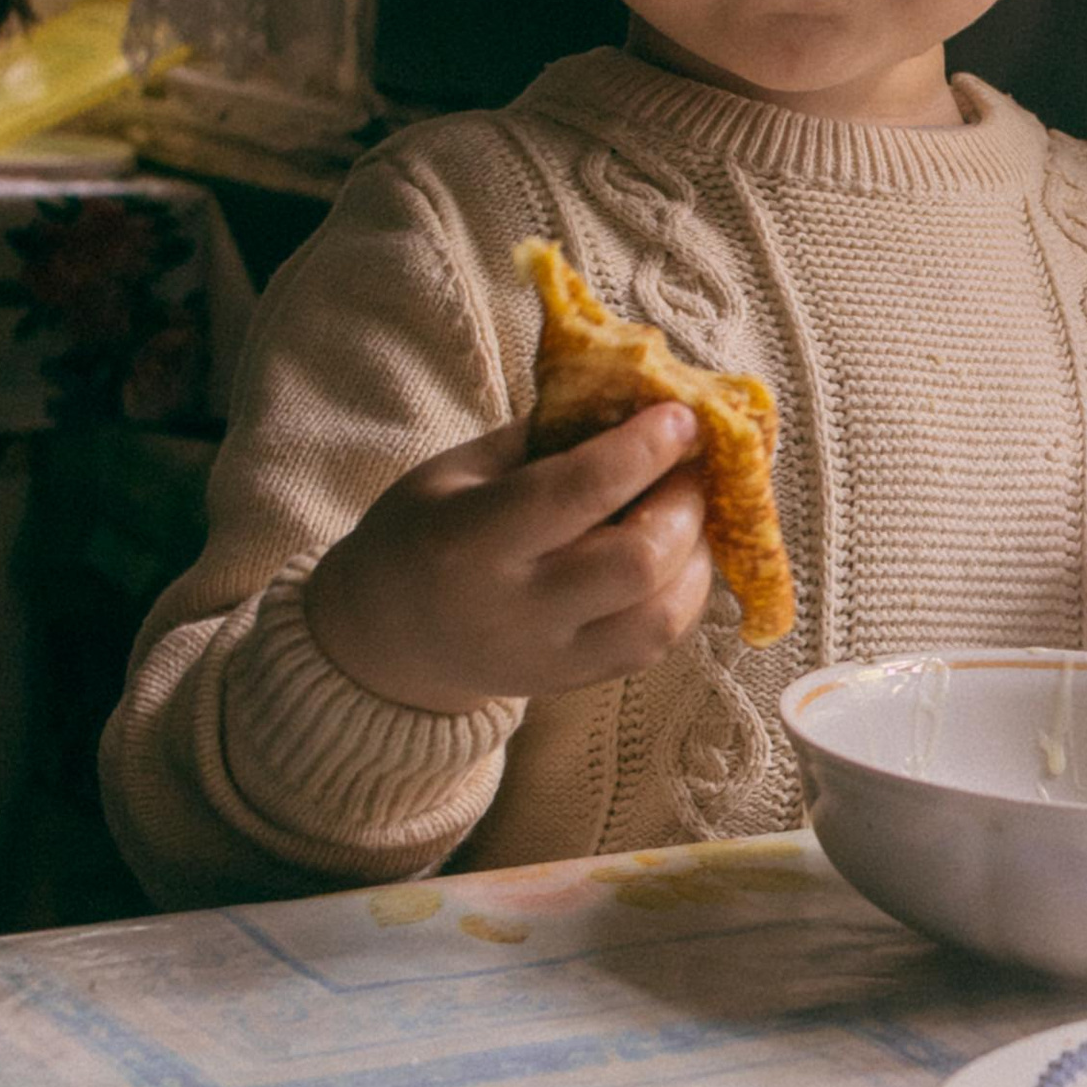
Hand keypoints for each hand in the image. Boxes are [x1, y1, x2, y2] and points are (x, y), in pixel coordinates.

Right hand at [303, 408, 715, 715]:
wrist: (389, 636)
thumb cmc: (425, 530)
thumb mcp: (461, 469)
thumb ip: (545, 437)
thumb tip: (637, 402)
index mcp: (471, 540)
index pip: (578, 490)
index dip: (644, 449)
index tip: (683, 416)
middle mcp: (515, 608)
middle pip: (636, 561)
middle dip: (683, 503)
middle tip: (692, 467)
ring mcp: (549, 657)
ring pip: (661, 616)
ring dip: (697, 555)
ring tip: (690, 513)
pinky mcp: (574, 684)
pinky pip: (656, 644)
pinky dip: (684, 595)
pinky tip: (679, 558)